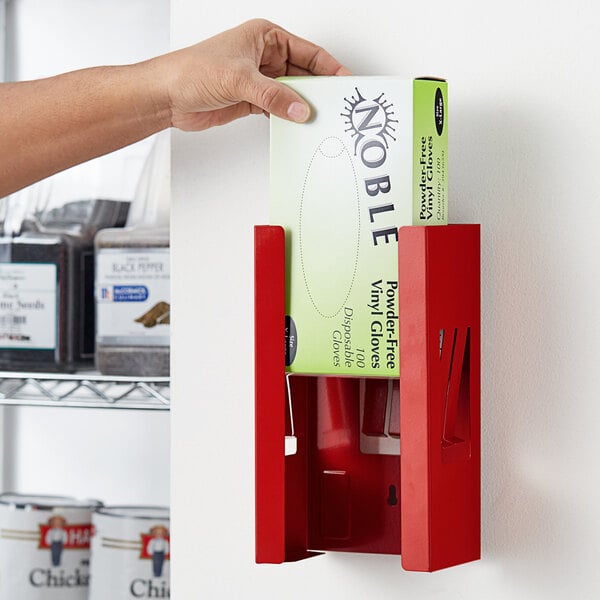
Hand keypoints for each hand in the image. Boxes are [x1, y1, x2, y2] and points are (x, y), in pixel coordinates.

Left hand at [152, 19, 349, 130]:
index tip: (344, 82)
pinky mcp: (252, 100)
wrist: (167, 96)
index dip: (328, 67)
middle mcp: (264, 56)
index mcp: (264, 37)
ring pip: (291, 93)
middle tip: (335, 106)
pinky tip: (297, 125)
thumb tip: (300, 109)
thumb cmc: (192, 71)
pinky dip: (288, 117)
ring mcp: (259, 79)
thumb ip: (273, 96)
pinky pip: (278, 108)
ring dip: (303, 106)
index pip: (307, 52)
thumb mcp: (239, 79)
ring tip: (320, 119)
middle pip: (302, 73)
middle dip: (318, 90)